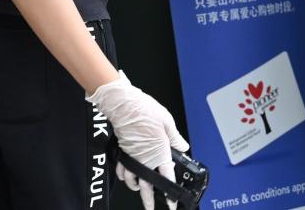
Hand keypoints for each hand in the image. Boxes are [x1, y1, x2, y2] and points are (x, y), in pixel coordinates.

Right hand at [86, 72, 186, 209]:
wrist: (124, 105)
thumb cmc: (145, 110)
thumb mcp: (167, 122)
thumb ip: (175, 137)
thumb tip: (183, 146)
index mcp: (159, 152)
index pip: (167, 177)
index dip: (170, 192)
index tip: (172, 203)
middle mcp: (144, 158)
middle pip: (147, 186)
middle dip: (149, 200)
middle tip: (151, 209)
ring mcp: (132, 157)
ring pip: (132, 180)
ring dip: (137, 188)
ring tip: (141, 192)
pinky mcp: (123, 152)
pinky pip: (122, 170)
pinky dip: (124, 176)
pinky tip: (127, 177)